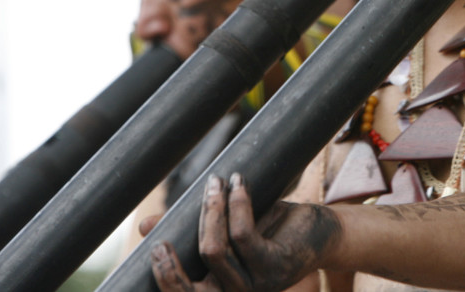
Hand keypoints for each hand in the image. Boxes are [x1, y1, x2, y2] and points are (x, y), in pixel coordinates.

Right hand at [149, 174, 341, 291]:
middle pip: (193, 291)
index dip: (166, 277)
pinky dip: (237, 204)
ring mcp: (259, 284)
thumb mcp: (225, 229)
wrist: (320, 232)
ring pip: (216, 251)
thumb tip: (144, 227)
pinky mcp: (277, 264)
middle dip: (172, 264)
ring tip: (214, 183)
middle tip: (165, 233)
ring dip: (211, 211)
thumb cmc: (269, 230)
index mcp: (223, 290)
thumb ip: (190, 229)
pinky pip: (244, 234)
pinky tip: (238, 184)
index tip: (155, 244)